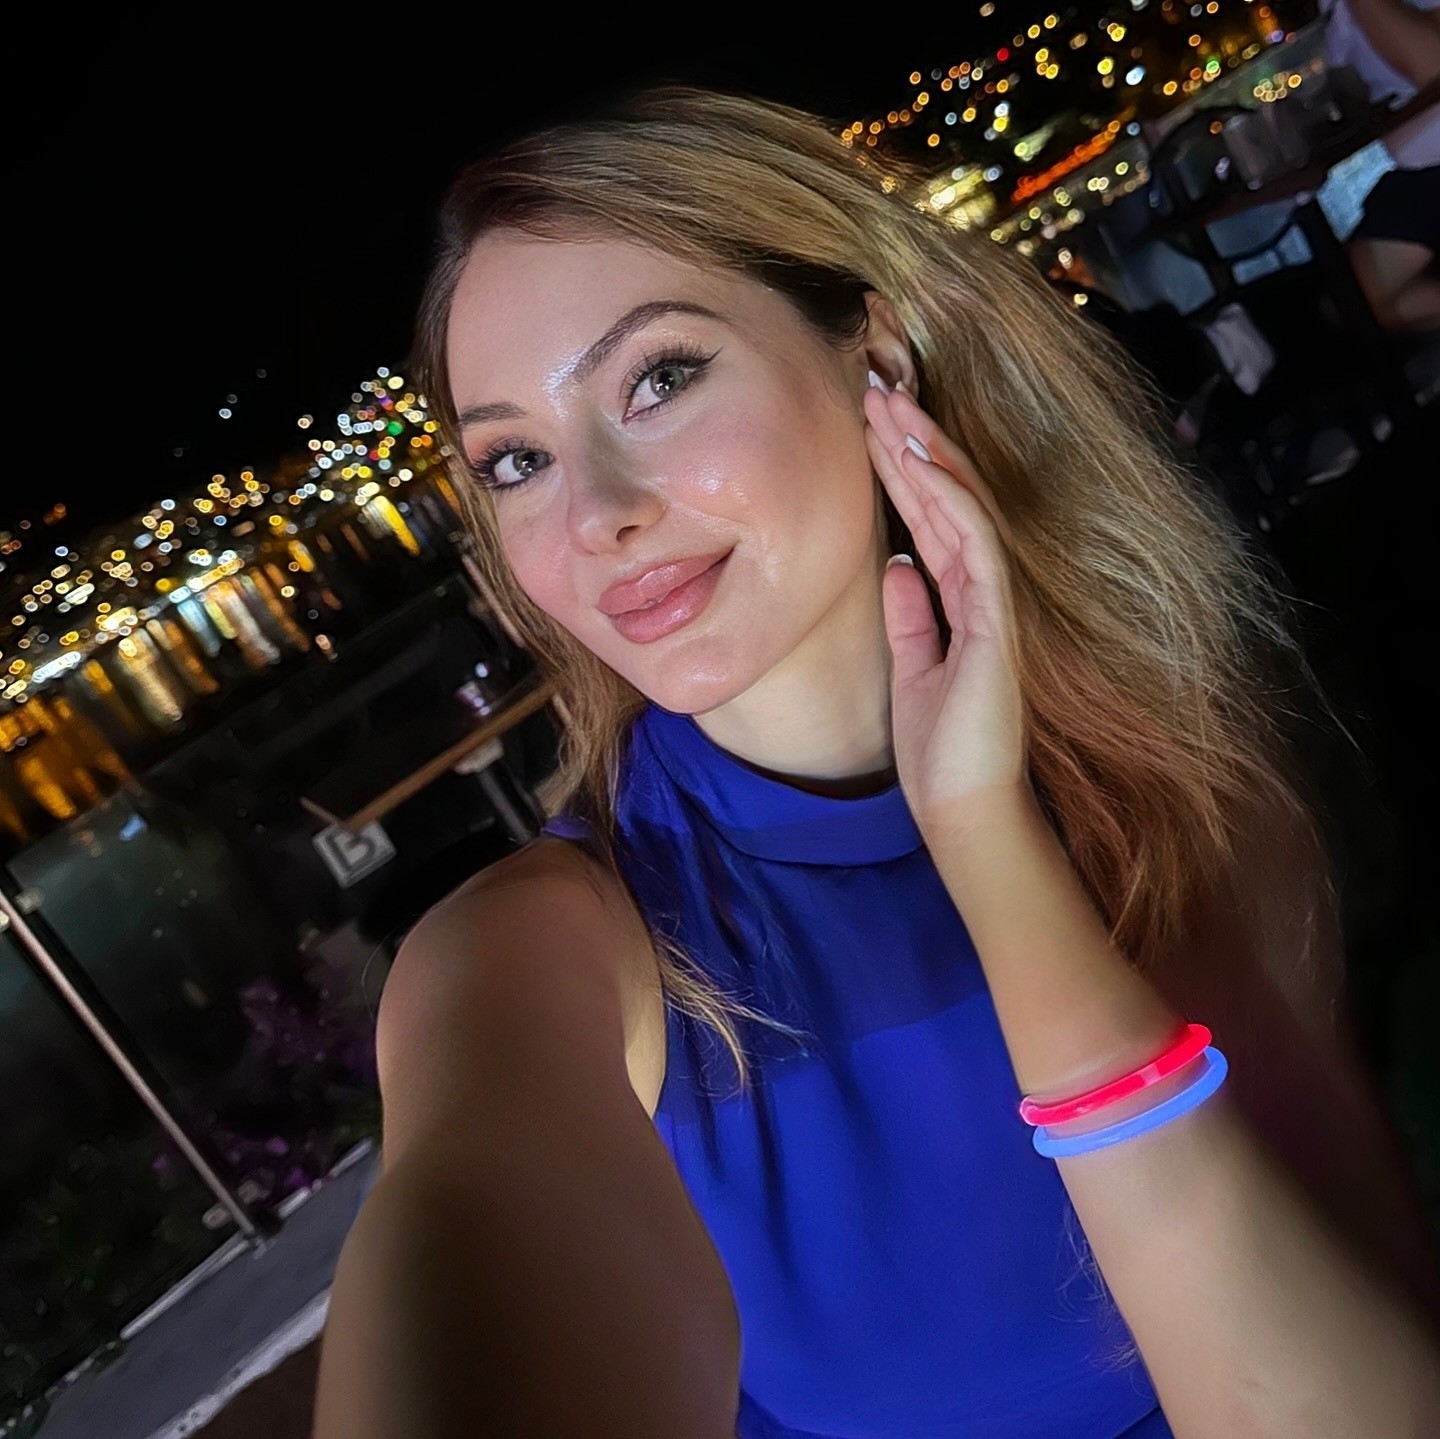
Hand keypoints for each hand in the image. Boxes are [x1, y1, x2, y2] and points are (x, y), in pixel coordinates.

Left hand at [863, 376, 1029, 833]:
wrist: (963, 805)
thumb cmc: (940, 748)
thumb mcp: (914, 668)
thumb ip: (912, 616)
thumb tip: (898, 568)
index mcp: (961, 601)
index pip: (931, 518)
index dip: (902, 469)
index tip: (870, 426)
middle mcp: (982, 591)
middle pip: (947, 499)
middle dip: (911, 442)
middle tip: (876, 388)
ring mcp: (994, 603)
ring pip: (963, 508)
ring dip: (927, 455)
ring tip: (891, 405)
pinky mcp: (997, 623)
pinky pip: (976, 546)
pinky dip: (951, 502)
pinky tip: (924, 463)